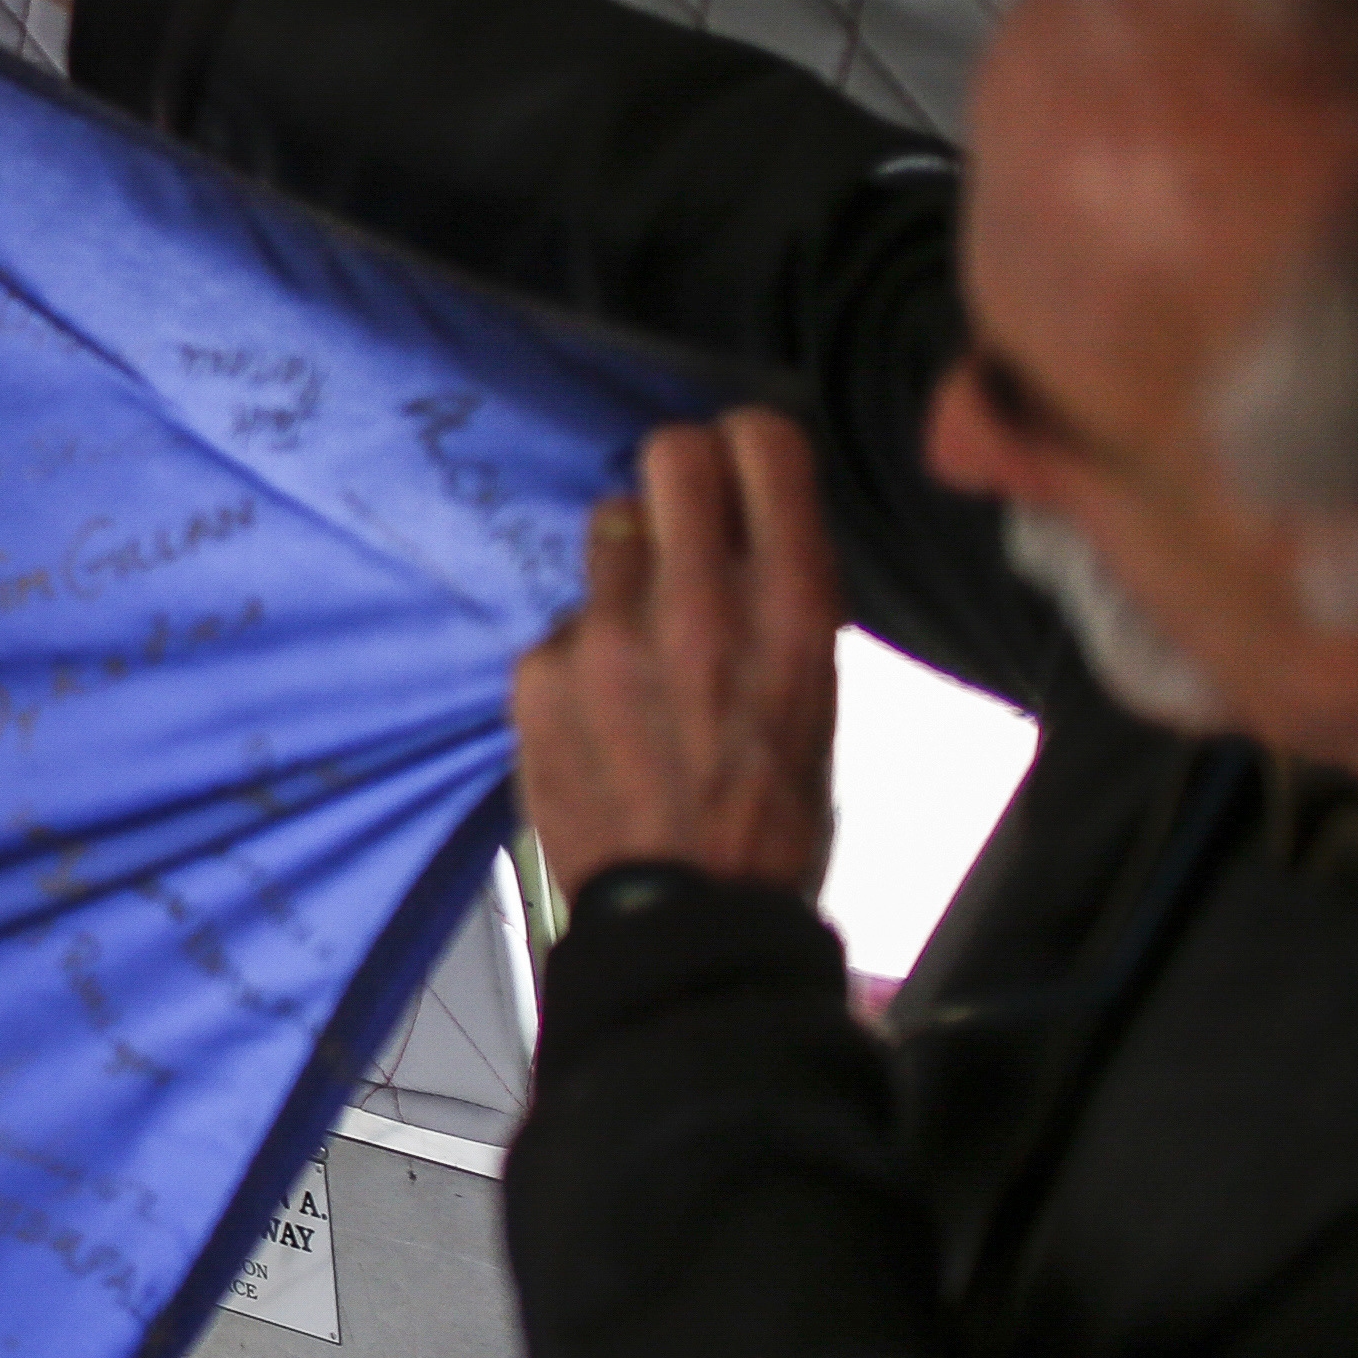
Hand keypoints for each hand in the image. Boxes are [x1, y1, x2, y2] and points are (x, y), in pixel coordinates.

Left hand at [512, 411, 843, 900]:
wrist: (685, 914)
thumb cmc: (772, 813)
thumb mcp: (817, 698)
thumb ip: (777, 603)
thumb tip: (744, 530)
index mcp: (790, 609)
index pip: (763, 449)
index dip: (746, 443)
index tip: (738, 461)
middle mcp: (699, 602)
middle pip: (669, 455)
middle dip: (675, 474)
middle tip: (678, 517)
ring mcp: (609, 633)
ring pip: (607, 529)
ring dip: (625, 563)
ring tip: (640, 636)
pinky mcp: (540, 669)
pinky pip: (562, 621)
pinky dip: (579, 652)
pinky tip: (599, 711)